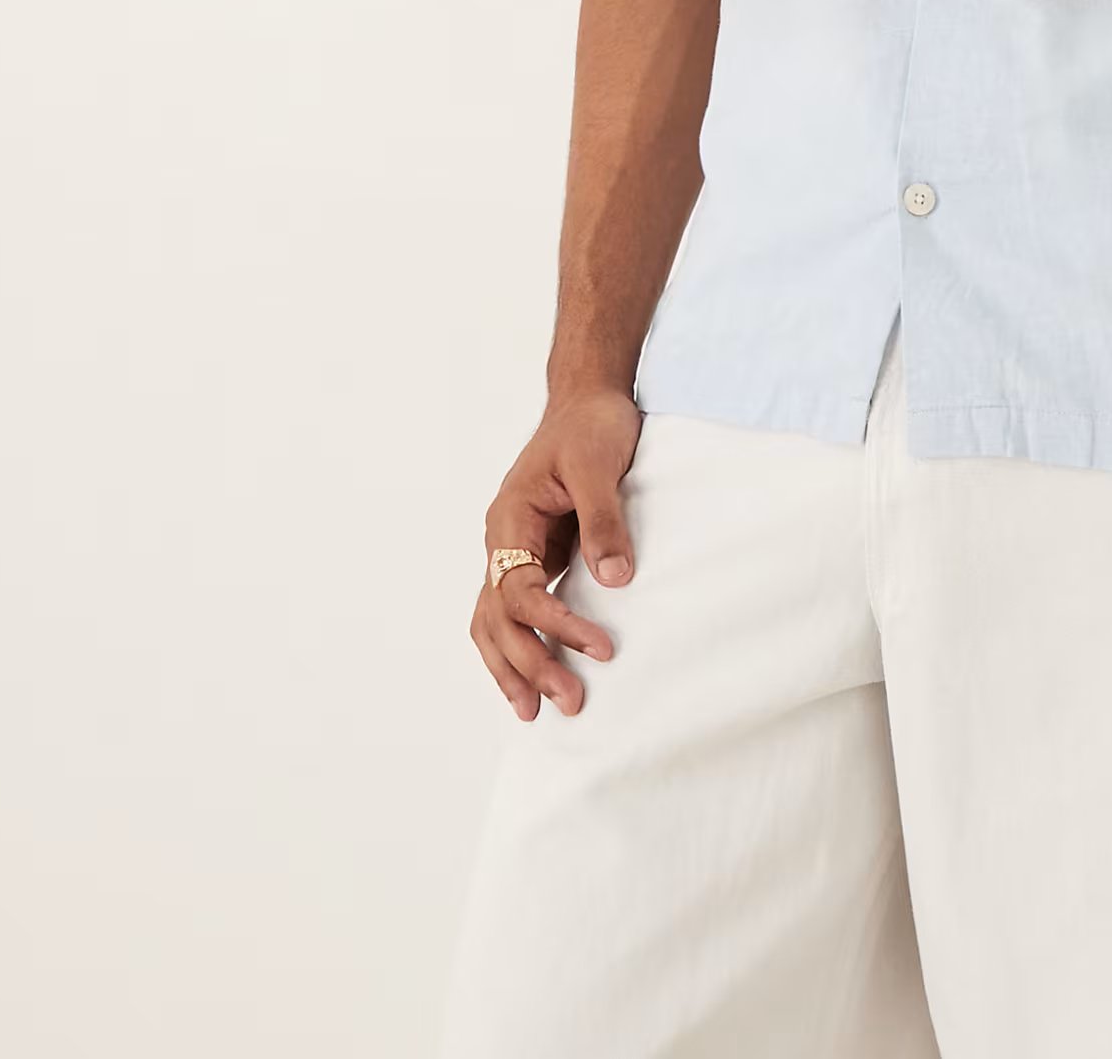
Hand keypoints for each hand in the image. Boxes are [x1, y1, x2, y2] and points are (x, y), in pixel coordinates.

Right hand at [468, 383, 642, 720]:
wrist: (588, 398)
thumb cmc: (591, 424)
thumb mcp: (598, 463)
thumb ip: (603, 520)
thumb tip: (616, 580)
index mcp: (510, 518)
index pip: (520, 589)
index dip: (556, 624)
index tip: (599, 647)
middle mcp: (503, 540)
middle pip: (498, 617)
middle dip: (530, 664)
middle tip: (570, 703)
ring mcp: (515, 550)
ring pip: (495, 622)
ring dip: (514, 666)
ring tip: (537, 713)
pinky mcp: (536, 556)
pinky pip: (516, 611)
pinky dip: (519, 646)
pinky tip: (535, 679)